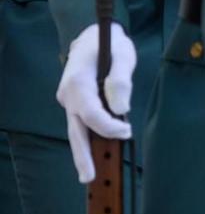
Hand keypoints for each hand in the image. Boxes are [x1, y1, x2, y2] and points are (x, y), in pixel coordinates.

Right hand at [55, 21, 135, 181]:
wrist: (92, 36)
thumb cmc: (110, 43)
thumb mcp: (122, 54)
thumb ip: (120, 80)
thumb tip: (120, 108)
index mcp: (77, 81)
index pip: (90, 112)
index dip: (108, 125)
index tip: (126, 130)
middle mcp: (68, 94)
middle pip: (75, 128)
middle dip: (82, 154)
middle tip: (88, 178)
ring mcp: (68, 100)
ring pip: (76, 129)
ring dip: (83, 152)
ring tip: (89, 175)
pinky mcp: (74, 103)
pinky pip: (81, 123)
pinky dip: (88, 138)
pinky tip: (95, 155)